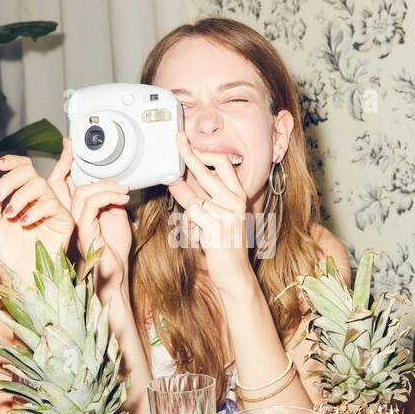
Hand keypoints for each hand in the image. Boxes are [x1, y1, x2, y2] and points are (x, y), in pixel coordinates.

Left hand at [0, 154, 74, 281]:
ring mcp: (52, 210)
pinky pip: (52, 204)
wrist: (18, 278)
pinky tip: (24, 223)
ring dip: (21, 195)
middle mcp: (38, 201)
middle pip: (31, 172)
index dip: (13, 161)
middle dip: (11, 179)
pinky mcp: (64, 221)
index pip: (23, 170)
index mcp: (22, 199)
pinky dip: (34, 210)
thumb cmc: (5, 255)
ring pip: (40, 184)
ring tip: (10, 213)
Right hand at [48, 139, 132, 297]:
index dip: (66, 162)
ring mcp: (74, 224)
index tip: (70, 144)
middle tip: (85, 153)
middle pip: (64, 183)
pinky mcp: (83, 232)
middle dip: (71, 162)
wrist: (115, 278)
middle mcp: (69, 216)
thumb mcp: (115, 216)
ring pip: (82, 192)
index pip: (66, 183)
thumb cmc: (114, 251)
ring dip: (106, 185)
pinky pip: (90, 205)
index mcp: (75, 211)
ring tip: (122, 189)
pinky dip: (108, 196)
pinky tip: (121, 198)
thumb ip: (110, 199)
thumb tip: (113, 183)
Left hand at [167, 131, 253, 292]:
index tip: (189, 143)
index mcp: (238, 195)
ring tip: (204, 233)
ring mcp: (228, 214)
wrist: (234, 273)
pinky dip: (191, 228)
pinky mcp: (218, 227)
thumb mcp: (212, 217)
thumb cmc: (223, 244)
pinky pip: (192, 217)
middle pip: (206, 172)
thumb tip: (175, 180)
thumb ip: (196, 198)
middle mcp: (236, 201)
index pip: (223, 164)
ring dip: (191, 217)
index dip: (205, 152)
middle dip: (189, 155)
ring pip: (194, 201)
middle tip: (178, 140)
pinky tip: (204, 240)